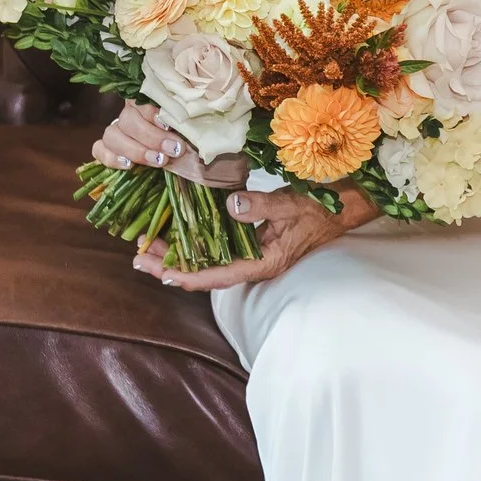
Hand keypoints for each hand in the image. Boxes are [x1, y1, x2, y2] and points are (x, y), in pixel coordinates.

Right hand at [91, 99, 249, 188]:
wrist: (185, 154)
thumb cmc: (198, 136)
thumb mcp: (206, 126)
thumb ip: (208, 124)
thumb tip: (227, 127)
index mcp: (155, 98)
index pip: (145, 97)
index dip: (155, 112)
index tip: (171, 125)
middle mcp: (134, 110)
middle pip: (129, 118)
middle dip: (152, 137)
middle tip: (174, 152)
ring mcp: (120, 128)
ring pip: (113, 133)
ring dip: (136, 149)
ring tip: (158, 162)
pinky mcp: (111, 148)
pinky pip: (100, 148)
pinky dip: (110, 157)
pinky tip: (128, 167)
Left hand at [135, 183, 379, 291]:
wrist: (343, 206)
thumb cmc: (321, 207)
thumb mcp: (293, 204)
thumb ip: (262, 206)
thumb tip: (230, 206)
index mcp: (263, 262)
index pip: (217, 276)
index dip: (186, 274)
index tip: (159, 270)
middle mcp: (253, 262)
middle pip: (204, 271)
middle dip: (171, 265)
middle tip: (137, 256)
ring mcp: (251, 252)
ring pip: (207, 259)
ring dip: (178, 252)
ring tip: (147, 245)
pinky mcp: (251, 239)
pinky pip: (216, 245)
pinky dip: (194, 239)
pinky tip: (177, 230)